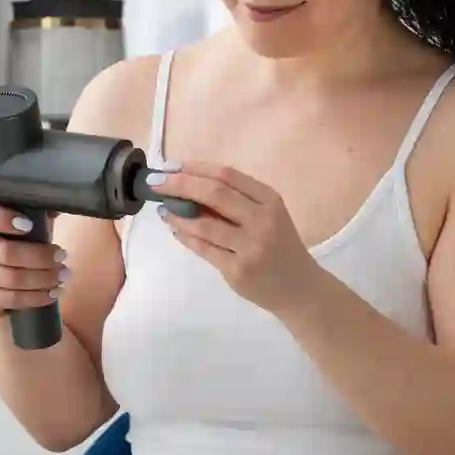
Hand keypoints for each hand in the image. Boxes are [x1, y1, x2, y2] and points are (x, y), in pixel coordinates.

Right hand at [0, 202, 67, 319]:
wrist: (5, 282)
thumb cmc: (21, 243)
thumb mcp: (31, 223)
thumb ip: (42, 209)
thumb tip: (63, 198)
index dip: (4, 219)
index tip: (30, 225)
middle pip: (4, 252)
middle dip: (39, 256)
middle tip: (62, 256)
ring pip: (10, 279)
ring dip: (42, 278)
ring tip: (63, 276)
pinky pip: (10, 300)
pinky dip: (36, 298)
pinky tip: (52, 293)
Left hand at [149, 163, 318, 317]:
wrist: (300, 288)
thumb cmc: (279, 245)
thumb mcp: (267, 215)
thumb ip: (236, 200)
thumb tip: (187, 184)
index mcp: (270, 200)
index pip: (228, 175)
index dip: (195, 168)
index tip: (170, 165)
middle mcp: (263, 221)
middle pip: (215, 194)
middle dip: (180, 185)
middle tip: (154, 183)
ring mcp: (251, 248)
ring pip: (204, 225)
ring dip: (177, 214)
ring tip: (162, 209)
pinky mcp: (238, 271)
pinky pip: (203, 249)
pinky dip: (185, 236)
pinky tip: (176, 229)